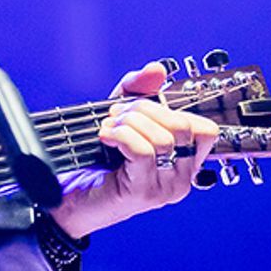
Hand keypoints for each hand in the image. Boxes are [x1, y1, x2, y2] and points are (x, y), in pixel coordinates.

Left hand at [52, 61, 219, 239]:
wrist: (66, 200)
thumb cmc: (95, 161)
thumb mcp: (120, 117)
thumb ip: (137, 92)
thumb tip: (156, 70)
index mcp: (183, 161)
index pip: (204, 129)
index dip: (171, 108)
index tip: (139, 109)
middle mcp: (182, 177)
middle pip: (183, 127)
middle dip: (144, 110)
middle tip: (118, 116)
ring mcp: (165, 187)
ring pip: (162, 137)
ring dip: (128, 123)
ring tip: (109, 130)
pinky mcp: (144, 191)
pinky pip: (143, 150)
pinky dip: (120, 136)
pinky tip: (105, 138)